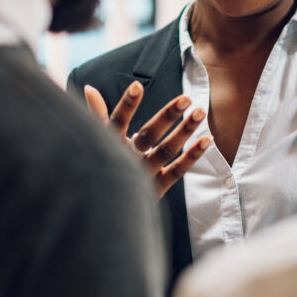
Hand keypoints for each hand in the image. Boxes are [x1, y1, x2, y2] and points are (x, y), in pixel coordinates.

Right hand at [84, 82, 210, 197]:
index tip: (137, 86)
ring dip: (184, 132)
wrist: (103, 210)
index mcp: (110, 144)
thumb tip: (88, 87)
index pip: (117, 122)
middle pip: (148, 136)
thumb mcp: (97, 140)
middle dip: (167, 116)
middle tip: (186, 99)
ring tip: (200, 112)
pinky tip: (207, 139)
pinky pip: (177, 170)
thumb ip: (97, 114)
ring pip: (166, 151)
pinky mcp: (157, 187)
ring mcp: (144, 174)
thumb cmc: (100, 166)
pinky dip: (192, 156)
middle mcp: (127, 159)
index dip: (127, 105)